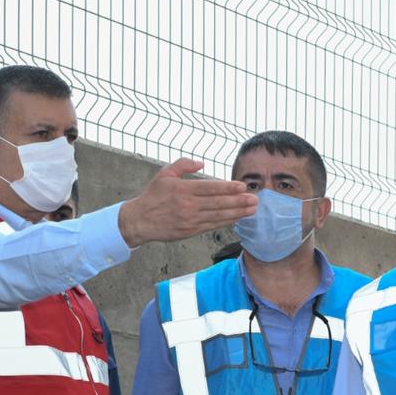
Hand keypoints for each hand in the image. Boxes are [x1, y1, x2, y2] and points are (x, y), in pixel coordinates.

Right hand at [118, 159, 256, 247]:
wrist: (140, 220)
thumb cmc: (153, 196)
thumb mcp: (164, 174)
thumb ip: (183, 164)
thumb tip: (201, 163)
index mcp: (183, 189)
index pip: (210, 188)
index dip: (228, 188)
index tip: (242, 186)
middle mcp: (188, 205)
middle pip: (218, 203)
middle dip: (239, 201)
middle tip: (255, 199)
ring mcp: (190, 220)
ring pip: (218, 216)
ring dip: (237, 213)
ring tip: (252, 209)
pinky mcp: (190, 231)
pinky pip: (212, 226)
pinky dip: (226, 222)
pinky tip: (236, 218)